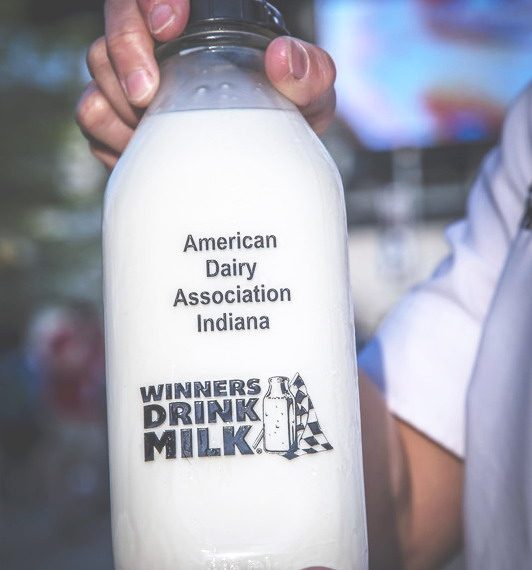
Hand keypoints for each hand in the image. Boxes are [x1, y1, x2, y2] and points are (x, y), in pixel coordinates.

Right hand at [76, 0, 336, 168]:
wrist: (263, 161)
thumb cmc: (286, 117)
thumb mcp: (310, 95)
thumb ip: (309, 73)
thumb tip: (281, 59)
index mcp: (204, 24)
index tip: (168, 26)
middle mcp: (162, 44)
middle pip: (115, 22)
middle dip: (125, 53)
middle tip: (147, 95)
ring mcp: (135, 77)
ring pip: (97, 66)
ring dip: (120, 103)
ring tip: (156, 129)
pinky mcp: (119, 115)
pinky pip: (93, 114)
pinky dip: (113, 136)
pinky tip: (143, 149)